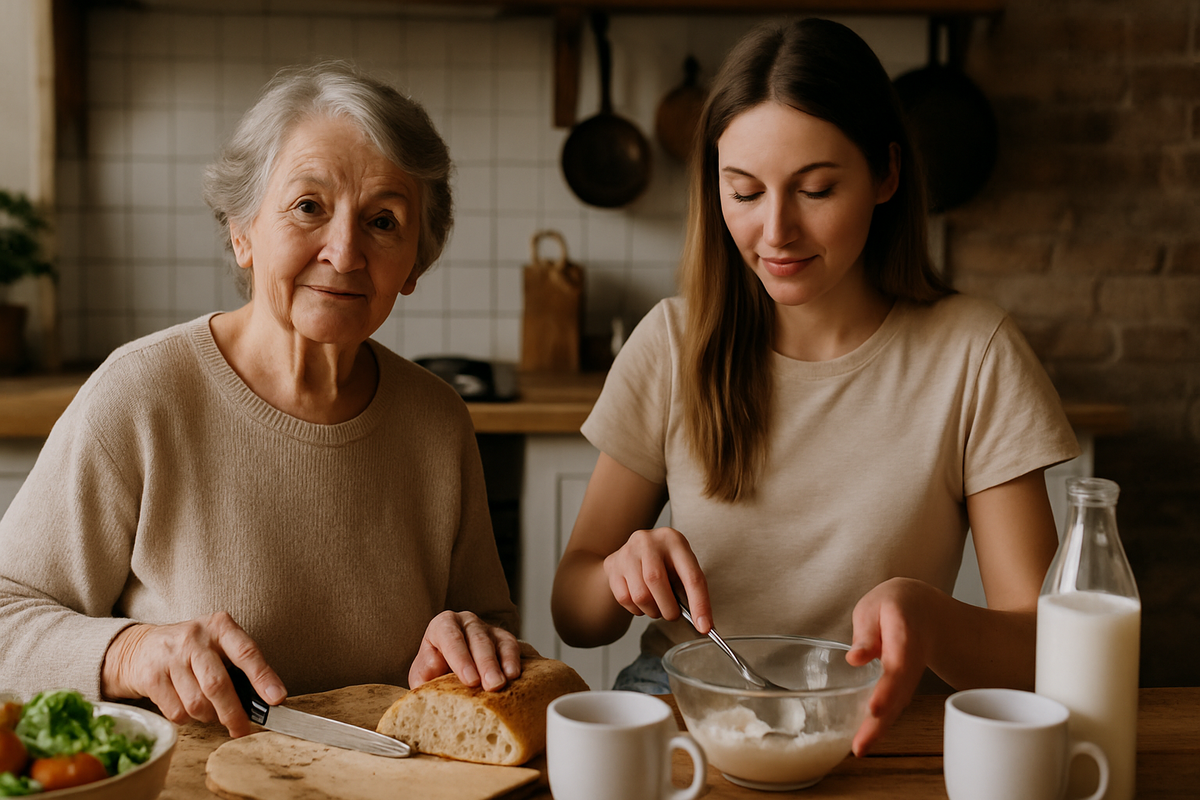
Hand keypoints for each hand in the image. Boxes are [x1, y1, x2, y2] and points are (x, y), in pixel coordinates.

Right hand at [101, 611, 285, 737]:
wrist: (141, 647)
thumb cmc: (192, 649)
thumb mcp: (219, 644)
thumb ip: (240, 665)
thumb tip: (265, 700)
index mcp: (220, 627)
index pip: (246, 652)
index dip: (263, 678)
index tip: (276, 698)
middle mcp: (195, 638)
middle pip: (218, 685)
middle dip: (233, 713)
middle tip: (241, 728)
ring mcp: (171, 657)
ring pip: (197, 704)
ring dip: (209, 717)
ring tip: (211, 711)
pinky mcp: (151, 677)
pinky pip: (177, 713)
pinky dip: (188, 719)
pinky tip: (187, 707)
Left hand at [409, 610, 521, 691]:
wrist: (446, 668)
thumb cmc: (432, 671)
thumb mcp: (422, 673)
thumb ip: (425, 673)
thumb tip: (435, 669)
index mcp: (442, 625)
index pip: (451, 637)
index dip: (461, 659)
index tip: (470, 681)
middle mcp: (466, 622)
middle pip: (477, 640)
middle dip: (485, 664)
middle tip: (491, 686)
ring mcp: (487, 628)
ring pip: (496, 642)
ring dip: (500, 664)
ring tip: (502, 685)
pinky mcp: (503, 638)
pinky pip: (511, 646)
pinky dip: (513, 660)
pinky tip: (514, 676)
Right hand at [601, 526, 711, 632]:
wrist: (634, 551)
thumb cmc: (664, 563)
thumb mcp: (681, 567)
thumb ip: (690, 590)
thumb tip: (702, 624)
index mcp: (674, 540)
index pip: (691, 576)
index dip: (700, 604)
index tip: (704, 627)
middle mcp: (648, 541)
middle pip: (657, 582)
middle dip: (668, 608)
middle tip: (672, 615)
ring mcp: (627, 552)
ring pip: (640, 595)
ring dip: (652, 610)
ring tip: (657, 606)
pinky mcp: (613, 565)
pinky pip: (624, 599)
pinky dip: (636, 609)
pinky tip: (641, 601)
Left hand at [846, 578, 934, 755]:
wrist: (928, 610)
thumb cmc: (896, 605)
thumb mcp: (875, 606)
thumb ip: (866, 632)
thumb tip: (855, 659)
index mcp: (905, 634)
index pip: (898, 665)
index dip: (888, 688)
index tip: (875, 708)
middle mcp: (912, 660)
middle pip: (899, 693)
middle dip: (881, 721)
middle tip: (861, 745)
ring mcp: (912, 675)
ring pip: (899, 704)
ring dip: (880, 728)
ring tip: (860, 748)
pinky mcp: (906, 684)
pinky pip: (897, 704)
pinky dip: (883, 723)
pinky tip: (865, 739)